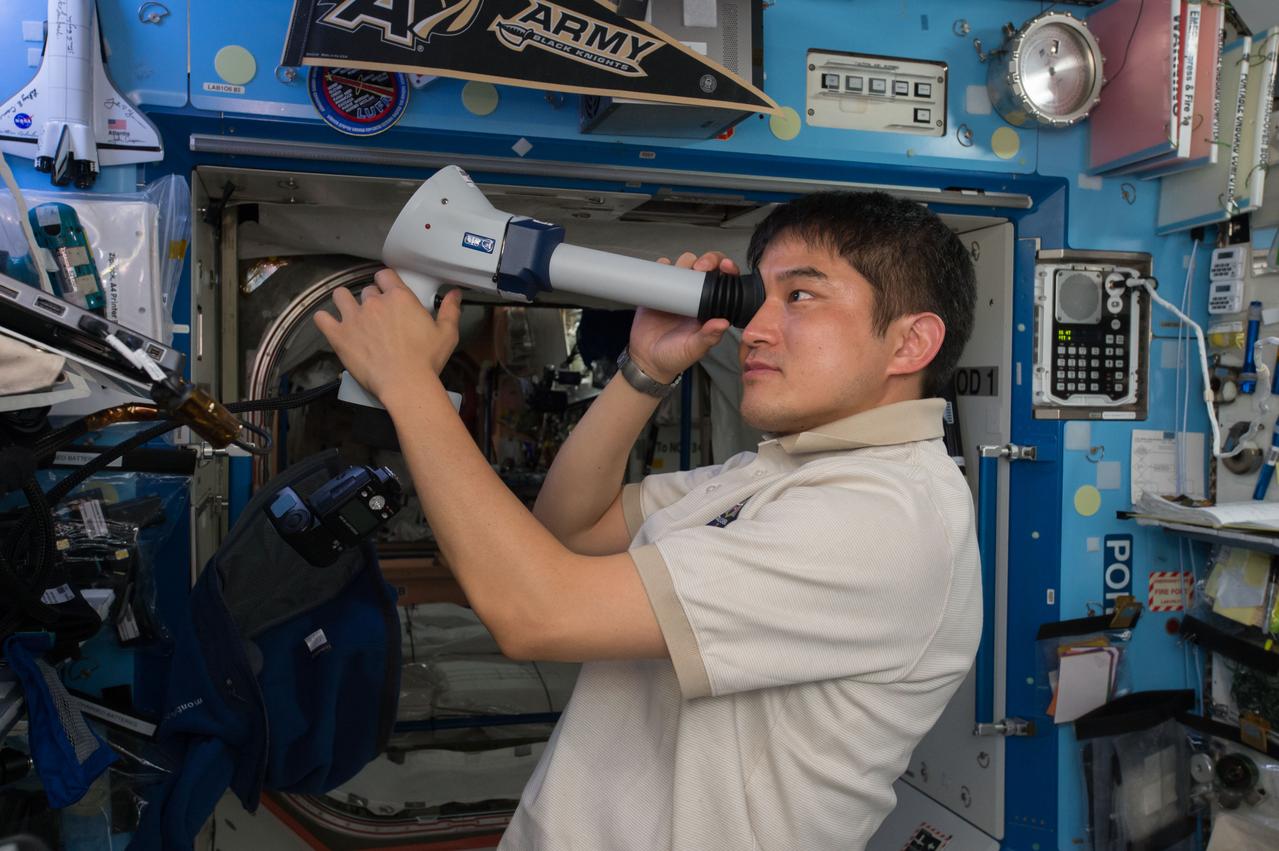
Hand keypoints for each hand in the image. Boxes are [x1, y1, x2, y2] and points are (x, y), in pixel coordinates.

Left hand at [314, 269, 461, 401]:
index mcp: (399, 297)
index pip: (385, 274)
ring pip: (341, 296)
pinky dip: (324, 319)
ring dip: (344, 301)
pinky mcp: (339, 335)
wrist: (405, 384)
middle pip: (366, 289)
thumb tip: (454, 293)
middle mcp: (374, 303)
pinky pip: (322, 319)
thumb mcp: (446, 334)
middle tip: (376, 315)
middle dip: (371, 299)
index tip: (387, 291)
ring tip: (350, 312)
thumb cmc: (427, 361)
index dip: (385, 282)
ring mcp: (354, 318)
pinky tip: (329, 323)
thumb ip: (450, 310)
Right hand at [628, 251, 734, 382]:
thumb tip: (723, 323)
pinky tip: (662, 269)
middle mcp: (695, 297)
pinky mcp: (657, 292)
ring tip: (680, 270)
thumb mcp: (693, 350)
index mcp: (710, 308)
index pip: (725, 282)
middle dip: (707, 260)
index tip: (724, 267)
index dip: (727, 270)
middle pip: (706, 268)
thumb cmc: (674, 357)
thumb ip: (708, 338)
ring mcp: (676, 292)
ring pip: (685, 266)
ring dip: (685, 262)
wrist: (646, 360)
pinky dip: (662, 266)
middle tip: (699, 268)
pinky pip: (660, 271)